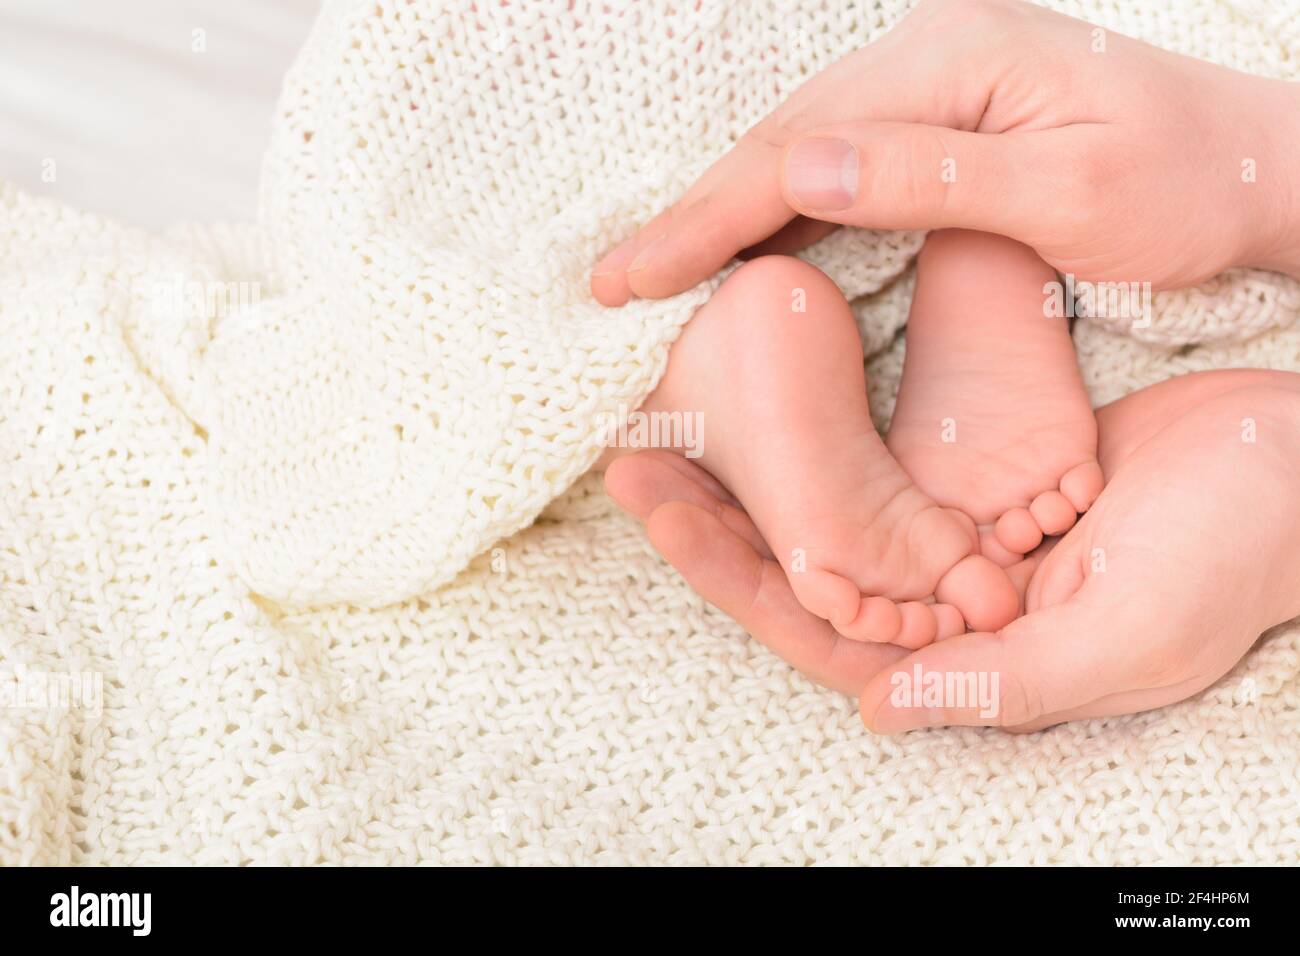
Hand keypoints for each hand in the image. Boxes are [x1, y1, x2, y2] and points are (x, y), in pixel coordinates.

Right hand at [592, 0, 1299, 304]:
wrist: (1263, 169)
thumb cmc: (1190, 186)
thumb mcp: (1072, 192)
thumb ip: (932, 177)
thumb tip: (799, 170)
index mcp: (952, 63)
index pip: (795, 148)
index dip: (704, 217)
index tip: (628, 276)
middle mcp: (928, 62)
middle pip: (778, 146)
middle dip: (691, 220)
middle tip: (609, 285)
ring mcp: (931, 93)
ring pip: (796, 161)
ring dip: (721, 222)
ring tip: (648, 277)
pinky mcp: (940, 129)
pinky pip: (835, 177)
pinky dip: (776, 223)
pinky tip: (738, 258)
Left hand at [606, 370, 1299, 730]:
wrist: (1295, 469)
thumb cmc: (1226, 565)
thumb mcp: (1122, 637)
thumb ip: (1002, 683)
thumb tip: (875, 707)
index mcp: (961, 658)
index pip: (814, 627)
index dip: (728, 573)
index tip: (657, 508)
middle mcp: (939, 602)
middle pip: (799, 564)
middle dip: (714, 514)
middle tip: (633, 451)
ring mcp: (952, 535)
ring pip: (827, 507)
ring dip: (753, 463)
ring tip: (676, 408)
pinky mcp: (973, 476)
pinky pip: (875, 455)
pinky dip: (818, 424)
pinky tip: (770, 383)